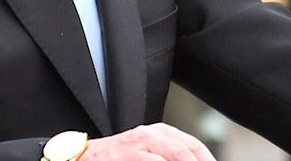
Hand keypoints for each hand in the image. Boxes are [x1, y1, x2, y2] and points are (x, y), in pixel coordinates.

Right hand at [82, 123, 215, 159]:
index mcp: (157, 132)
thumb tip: (193, 160)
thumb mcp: (144, 150)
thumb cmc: (117, 158)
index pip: (192, 144)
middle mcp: (149, 135)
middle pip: (185, 149)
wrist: (83, 157)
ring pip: (173, 153)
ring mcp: (136, 146)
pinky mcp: (126, 156)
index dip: (207, 158)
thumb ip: (166, 154)